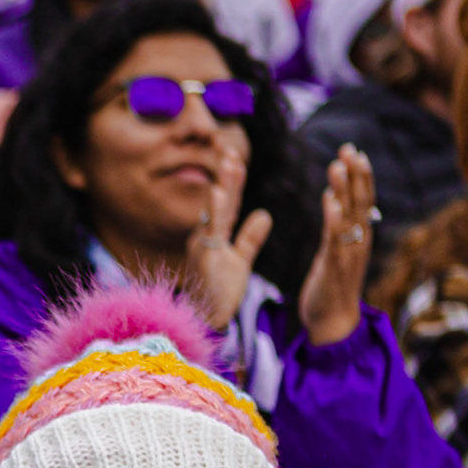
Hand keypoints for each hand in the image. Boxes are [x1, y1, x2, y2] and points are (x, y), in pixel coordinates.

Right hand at [183, 150, 272, 331]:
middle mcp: (205, 236)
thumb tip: (265, 214)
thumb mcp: (240, 261)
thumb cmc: (219, 294)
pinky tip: (221, 191)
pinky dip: (216, 209)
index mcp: (214, 236)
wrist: (205, 321)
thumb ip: (250, 237)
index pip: (228, 203)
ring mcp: (202, 245)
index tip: (238, 156)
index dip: (234, 180)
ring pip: (215, 209)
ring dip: (223, 184)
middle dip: (227, 173)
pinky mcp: (203, 256)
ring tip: (230, 161)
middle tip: (231, 146)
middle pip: (221, 199)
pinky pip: (210, 229)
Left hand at [298, 144, 377, 344]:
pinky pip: (335, 239)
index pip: (362, 199)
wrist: (332, 322)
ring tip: (337, 165)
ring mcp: (348, 253)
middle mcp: (358, 241)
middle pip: (360, 201)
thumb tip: (335, 196)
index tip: (353, 150)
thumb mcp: (335, 249)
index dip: (359, 174)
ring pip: (349, 215)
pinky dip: (334, 219)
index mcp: (357, 235)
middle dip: (355, 174)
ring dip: (344, 189)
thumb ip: (337, 224)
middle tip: (349, 148)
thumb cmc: (331, 285)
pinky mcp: (335, 266)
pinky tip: (330, 201)